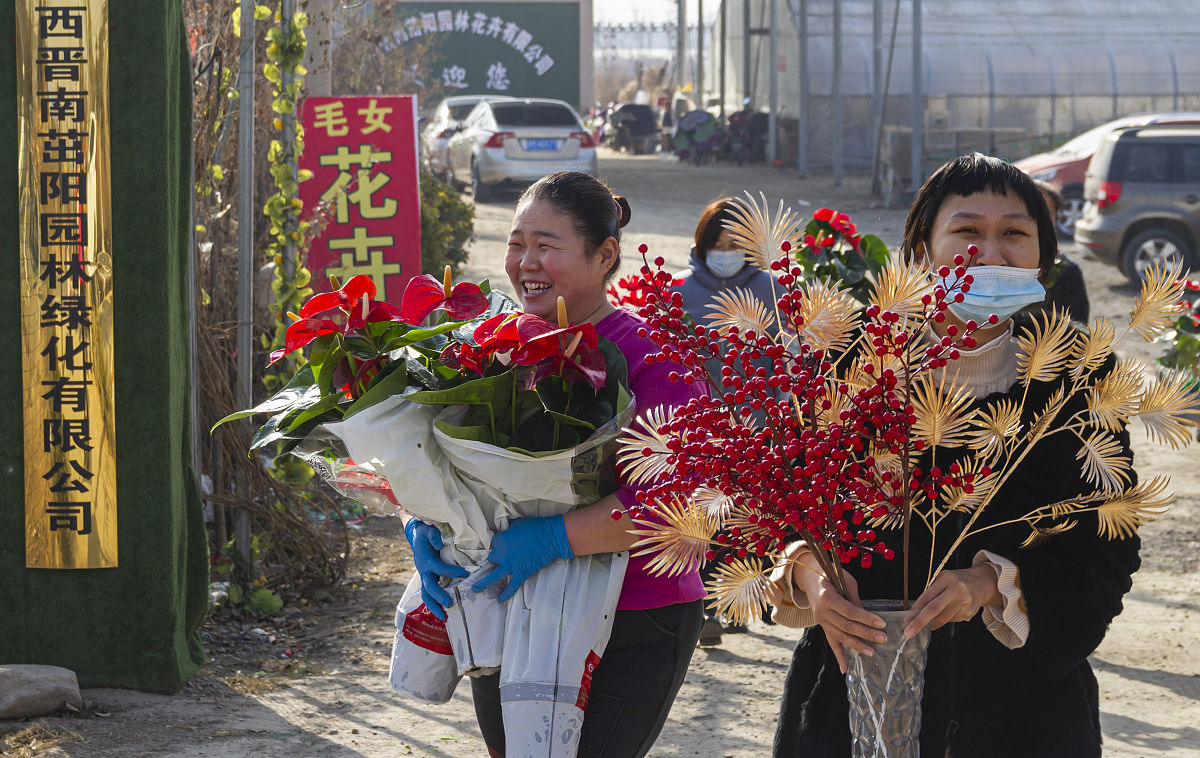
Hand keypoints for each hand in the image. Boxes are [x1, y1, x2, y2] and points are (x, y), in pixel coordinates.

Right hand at [405, 519, 467, 620]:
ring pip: (426, 594)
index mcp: (425, 559)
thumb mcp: (429, 530)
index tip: (464, 573)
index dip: (450, 571)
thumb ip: (434, 536)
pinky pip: (430, 593)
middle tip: (449, 605)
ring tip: (443, 617)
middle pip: (428, 586)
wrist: (417, 536)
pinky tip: (443, 612)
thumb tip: (440, 545)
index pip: (438, 567)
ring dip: (434, 606)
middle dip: (438, 596)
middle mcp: (424, 570)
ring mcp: (425, 576)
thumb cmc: (426, 533)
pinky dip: (435, 603)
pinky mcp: (428, 579)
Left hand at [473, 516, 573, 602]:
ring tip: (475, 589)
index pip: (492, 544)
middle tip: (497, 560)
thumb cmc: (535, 527)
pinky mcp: (521, 573)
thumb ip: (508, 530)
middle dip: (494, 560)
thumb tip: (506, 532)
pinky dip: (506, 594)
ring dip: (483, 583)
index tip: (498, 545)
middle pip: (491, 559)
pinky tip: (499, 599)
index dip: (496, 544)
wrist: (551, 537)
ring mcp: (511, 566)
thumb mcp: (517, 523)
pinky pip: (512, 586)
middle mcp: (502, 554)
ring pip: (493, 576)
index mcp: (500, 540)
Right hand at [794, 557, 886, 674]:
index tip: (882, 623)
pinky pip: (831, 642)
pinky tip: (845, 668)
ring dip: (856, 645)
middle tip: (883, 638)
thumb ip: (855, 600)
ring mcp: (820, 621)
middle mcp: (821, 612)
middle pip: (847, 626)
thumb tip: (867, 618)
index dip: (867, 618)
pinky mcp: (822, 626)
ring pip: (840, 636)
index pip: (850, 612)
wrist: (810, 578)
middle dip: (866, 633)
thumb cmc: (831, 576)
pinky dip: (838, 656)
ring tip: (872, 652)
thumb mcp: (845, 581)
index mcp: (827, 598)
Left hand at [902, 565, 1000, 638]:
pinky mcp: (969, 612)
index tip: (906, 622)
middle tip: (909, 633)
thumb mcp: (943, 579)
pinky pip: (952, 620)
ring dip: (933, 622)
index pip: (926, 597)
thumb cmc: (957, 581)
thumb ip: (930, 592)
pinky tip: (951, 610)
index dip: (915, 611)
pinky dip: (946, 619)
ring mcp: (964, 602)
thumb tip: (915, 612)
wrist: (982, 583)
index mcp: (946, 579)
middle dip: (919, 622)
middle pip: (934, 609)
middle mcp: (956, 590)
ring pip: (942, 618)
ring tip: (932, 619)